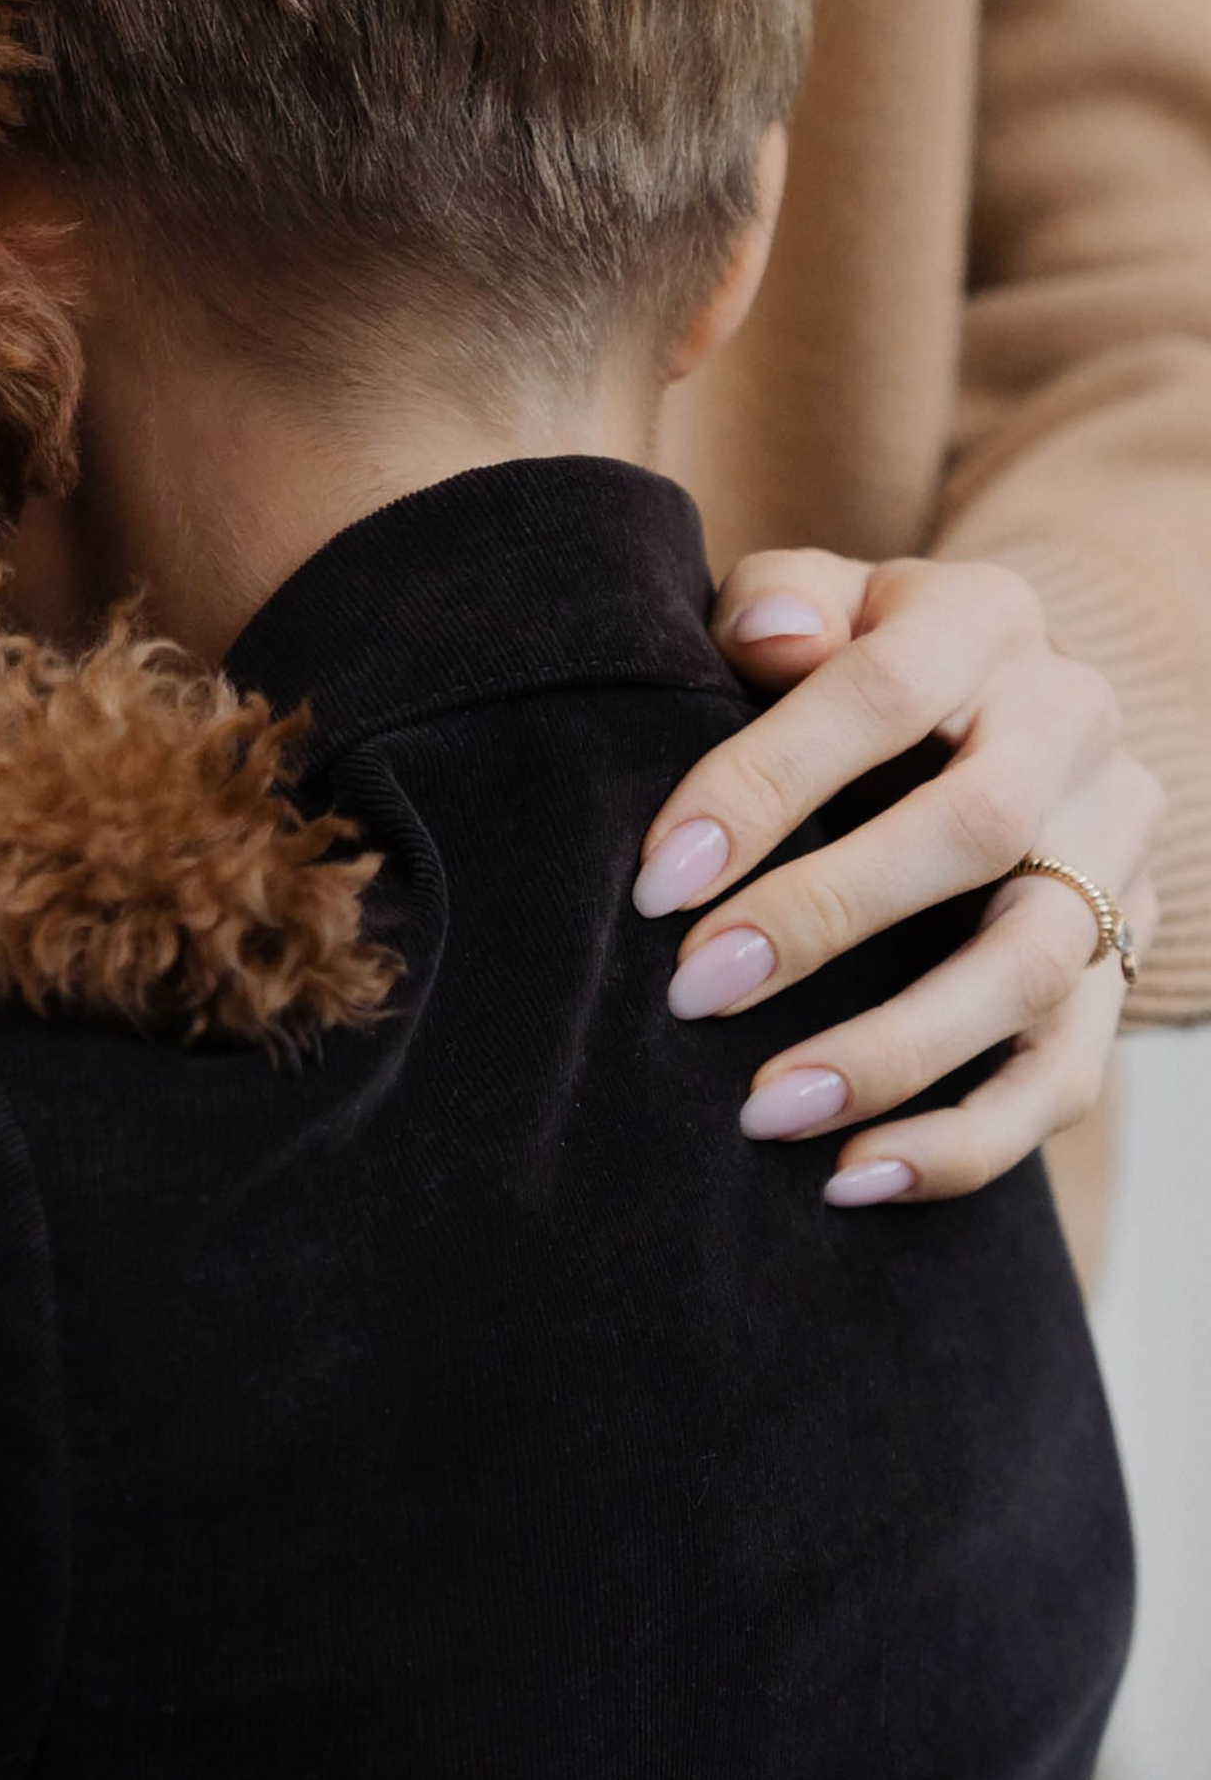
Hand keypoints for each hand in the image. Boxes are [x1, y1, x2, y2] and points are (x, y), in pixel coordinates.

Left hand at [633, 551, 1161, 1202]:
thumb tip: (770, 635)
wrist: (987, 711)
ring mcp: (1113, 854)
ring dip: (896, 1049)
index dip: (763, 784)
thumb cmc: (845, 665)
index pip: (880, 692)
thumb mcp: (810, 604)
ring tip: (764, 1110)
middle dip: (826, 916)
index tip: (656, 881)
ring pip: (1036, 967)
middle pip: (977, 830)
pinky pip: (1068, 1072)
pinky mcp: (1123, 962)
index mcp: (984, 623)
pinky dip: (966, 1140)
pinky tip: (855, 1176)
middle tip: (695, 991)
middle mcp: (1073, 731)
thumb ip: (776, 605)